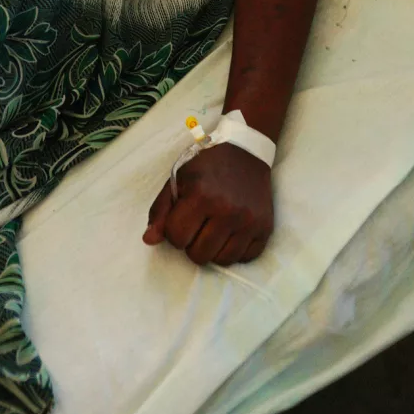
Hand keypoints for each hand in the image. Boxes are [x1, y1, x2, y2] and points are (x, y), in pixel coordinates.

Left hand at [143, 143, 273, 265]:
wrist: (246, 152)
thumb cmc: (207, 165)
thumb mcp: (178, 179)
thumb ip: (161, 210)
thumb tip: (148, 240)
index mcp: (201, 196)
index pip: (176, 238)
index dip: (174, 231)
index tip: (181, 218)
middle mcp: (227, 211)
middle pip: (198, 256)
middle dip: (192, 243)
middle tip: (198, 225)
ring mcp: (249, 222)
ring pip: (221, 261)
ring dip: (213, 250)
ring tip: (213, 230)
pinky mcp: (265, 229)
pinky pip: (244, 259)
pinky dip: (234, 251)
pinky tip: (231, 233)